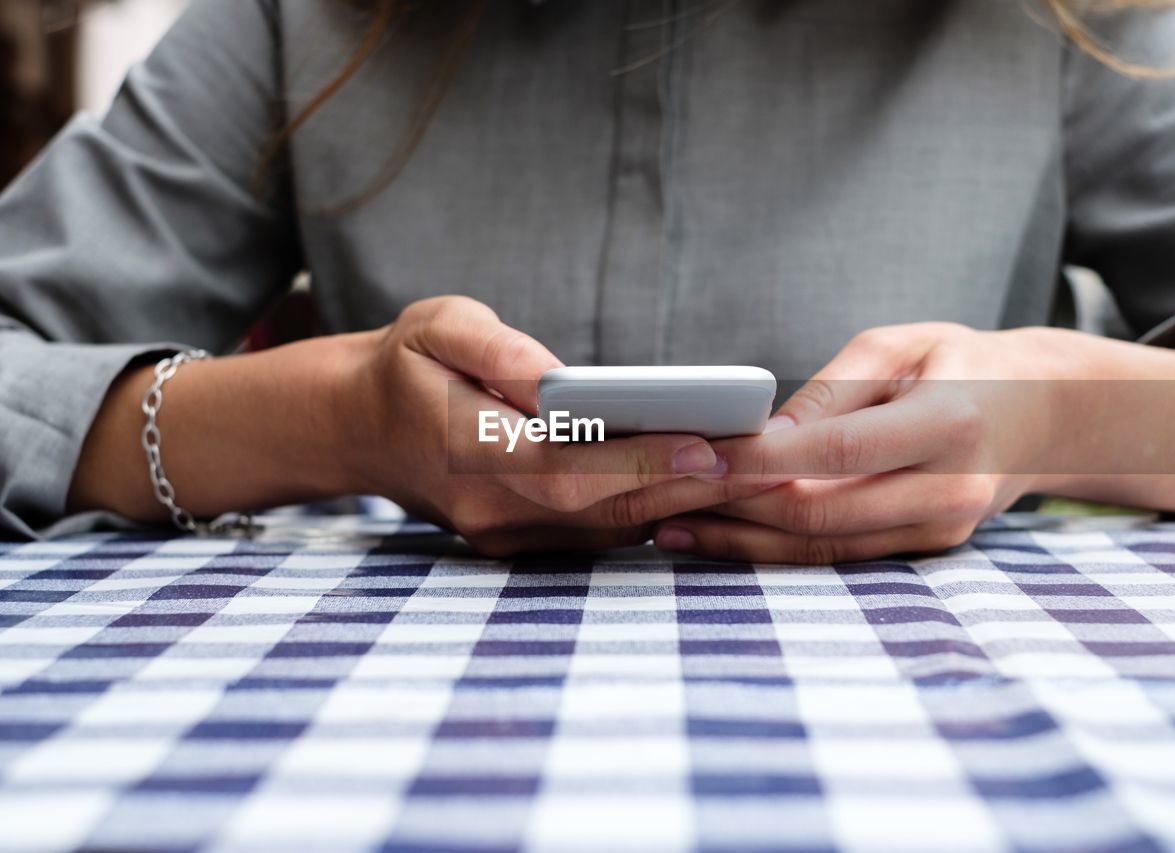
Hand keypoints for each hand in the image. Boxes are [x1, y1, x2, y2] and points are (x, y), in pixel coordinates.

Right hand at [343, 296, 770, 555]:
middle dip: (690, 488)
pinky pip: (600, 530)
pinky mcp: (522, 542)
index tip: (711, 445)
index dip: (640, 461)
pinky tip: (710, 482)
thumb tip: (561, 379)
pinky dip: (655, 506)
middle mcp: (489, 509)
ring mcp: (504, 535)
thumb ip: (496, 348)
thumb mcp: (437, 325)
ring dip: (684, 503)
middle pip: (604, 509)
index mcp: (465, 448)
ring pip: (610, 527)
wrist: (360, 428)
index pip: (565, 468)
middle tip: (770, 465)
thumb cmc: (407, 364)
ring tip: (760, 472)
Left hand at [653, 323, 1174, 563]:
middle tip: (663, 500)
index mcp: (951, 421)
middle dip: (735, 511)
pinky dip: (774, 548)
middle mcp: (951, 487)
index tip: (698, 455)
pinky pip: (838, 555)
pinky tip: (720, 537)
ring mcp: (942, 529)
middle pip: (823, 513)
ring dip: (742, 542)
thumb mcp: (901, 345)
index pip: (842, 449)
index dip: (765, 459)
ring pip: (823, 548)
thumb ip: (831, 391)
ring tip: (670, 529)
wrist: (1046, 415)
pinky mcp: (926, 549)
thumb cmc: (961, 363)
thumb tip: (762, 436)